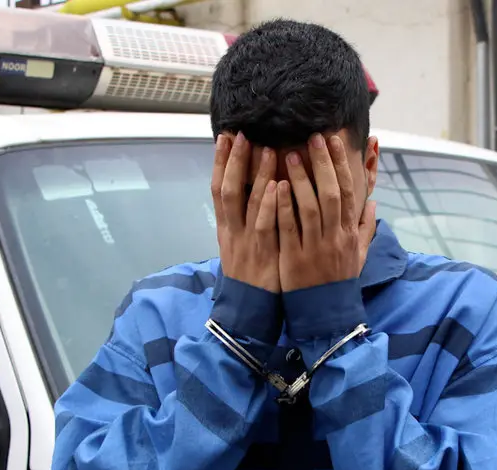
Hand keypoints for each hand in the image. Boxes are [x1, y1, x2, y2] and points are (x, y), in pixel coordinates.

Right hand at [212, 132, 279, 292]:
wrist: (249, 308)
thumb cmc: (250, 274)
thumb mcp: (240, 244)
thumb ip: (245, 218)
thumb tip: (251, 190)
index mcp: (226, 227)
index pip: (218, 189)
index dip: (221, 162)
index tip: (226, 137)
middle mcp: (232, 231)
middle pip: (228, 190)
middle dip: (234, 161)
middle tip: (242, 134)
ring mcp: (247, 241)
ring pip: (249, 203)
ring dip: (257, 175)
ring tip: (266, 149)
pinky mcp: (263, 253)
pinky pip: (266, 225)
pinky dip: (271, 205)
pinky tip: (278, 186)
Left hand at [277, 133, 377, 291]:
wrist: (326, 314)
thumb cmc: (340, 281)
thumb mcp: (359, 255)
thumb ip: (365, 228)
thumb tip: (373, 203)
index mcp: (350, 233)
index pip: (349, 192)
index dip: (342, 165)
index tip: (333, 141)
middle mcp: (335, 238)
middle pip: (332, 194)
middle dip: (323, 164)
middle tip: (313, 137)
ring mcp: (316, 248)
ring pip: (310, 208)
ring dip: (302, 180)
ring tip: (291, 155)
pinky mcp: (295, 260)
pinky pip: (290, 230)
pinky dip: (284, 208)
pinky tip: (276, 187)